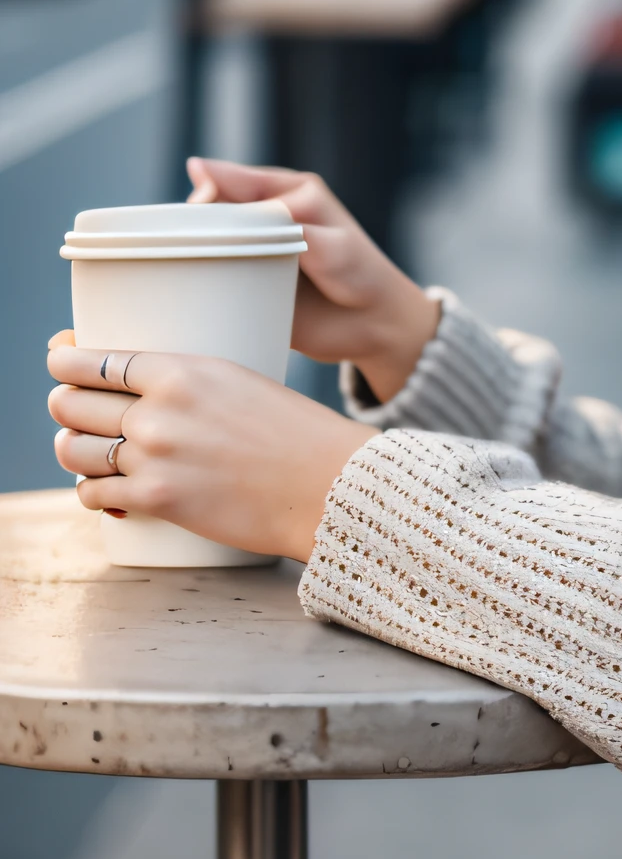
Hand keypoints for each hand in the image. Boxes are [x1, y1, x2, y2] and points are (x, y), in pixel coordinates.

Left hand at [48, 331, 376, 564]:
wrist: (326, 483)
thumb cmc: (294, 431)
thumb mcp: (239, 380)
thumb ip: (186, 384)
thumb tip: (145, 393)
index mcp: (182, 369)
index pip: (93, 359)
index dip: (63, 360)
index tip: (58, 360)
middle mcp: (159, 410)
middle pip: (71, 403)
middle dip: (65, 407)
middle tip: (73, 410)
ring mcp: (153, 456)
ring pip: (74, 450)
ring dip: (73, 450)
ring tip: (86, 451)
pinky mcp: (156, 499)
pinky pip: (93, 493)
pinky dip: (94, 492)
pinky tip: (108, 490)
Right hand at [186, 157, 438, 402]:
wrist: (373, 326)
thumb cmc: (361, 273)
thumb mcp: (334, 248)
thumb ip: (296, 229)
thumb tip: (262, 212)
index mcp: (286, 193)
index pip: (234, 181)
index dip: (210, 190)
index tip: (196, 205)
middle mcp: (262, 218)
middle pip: (209, 211)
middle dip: (190, 222)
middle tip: (179, 242)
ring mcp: (249, 251)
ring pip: (202, 242)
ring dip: (184, 250)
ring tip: (174, 265)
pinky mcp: (242, 284)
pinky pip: (208, 277)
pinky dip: (192, 280)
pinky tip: (178, 290)